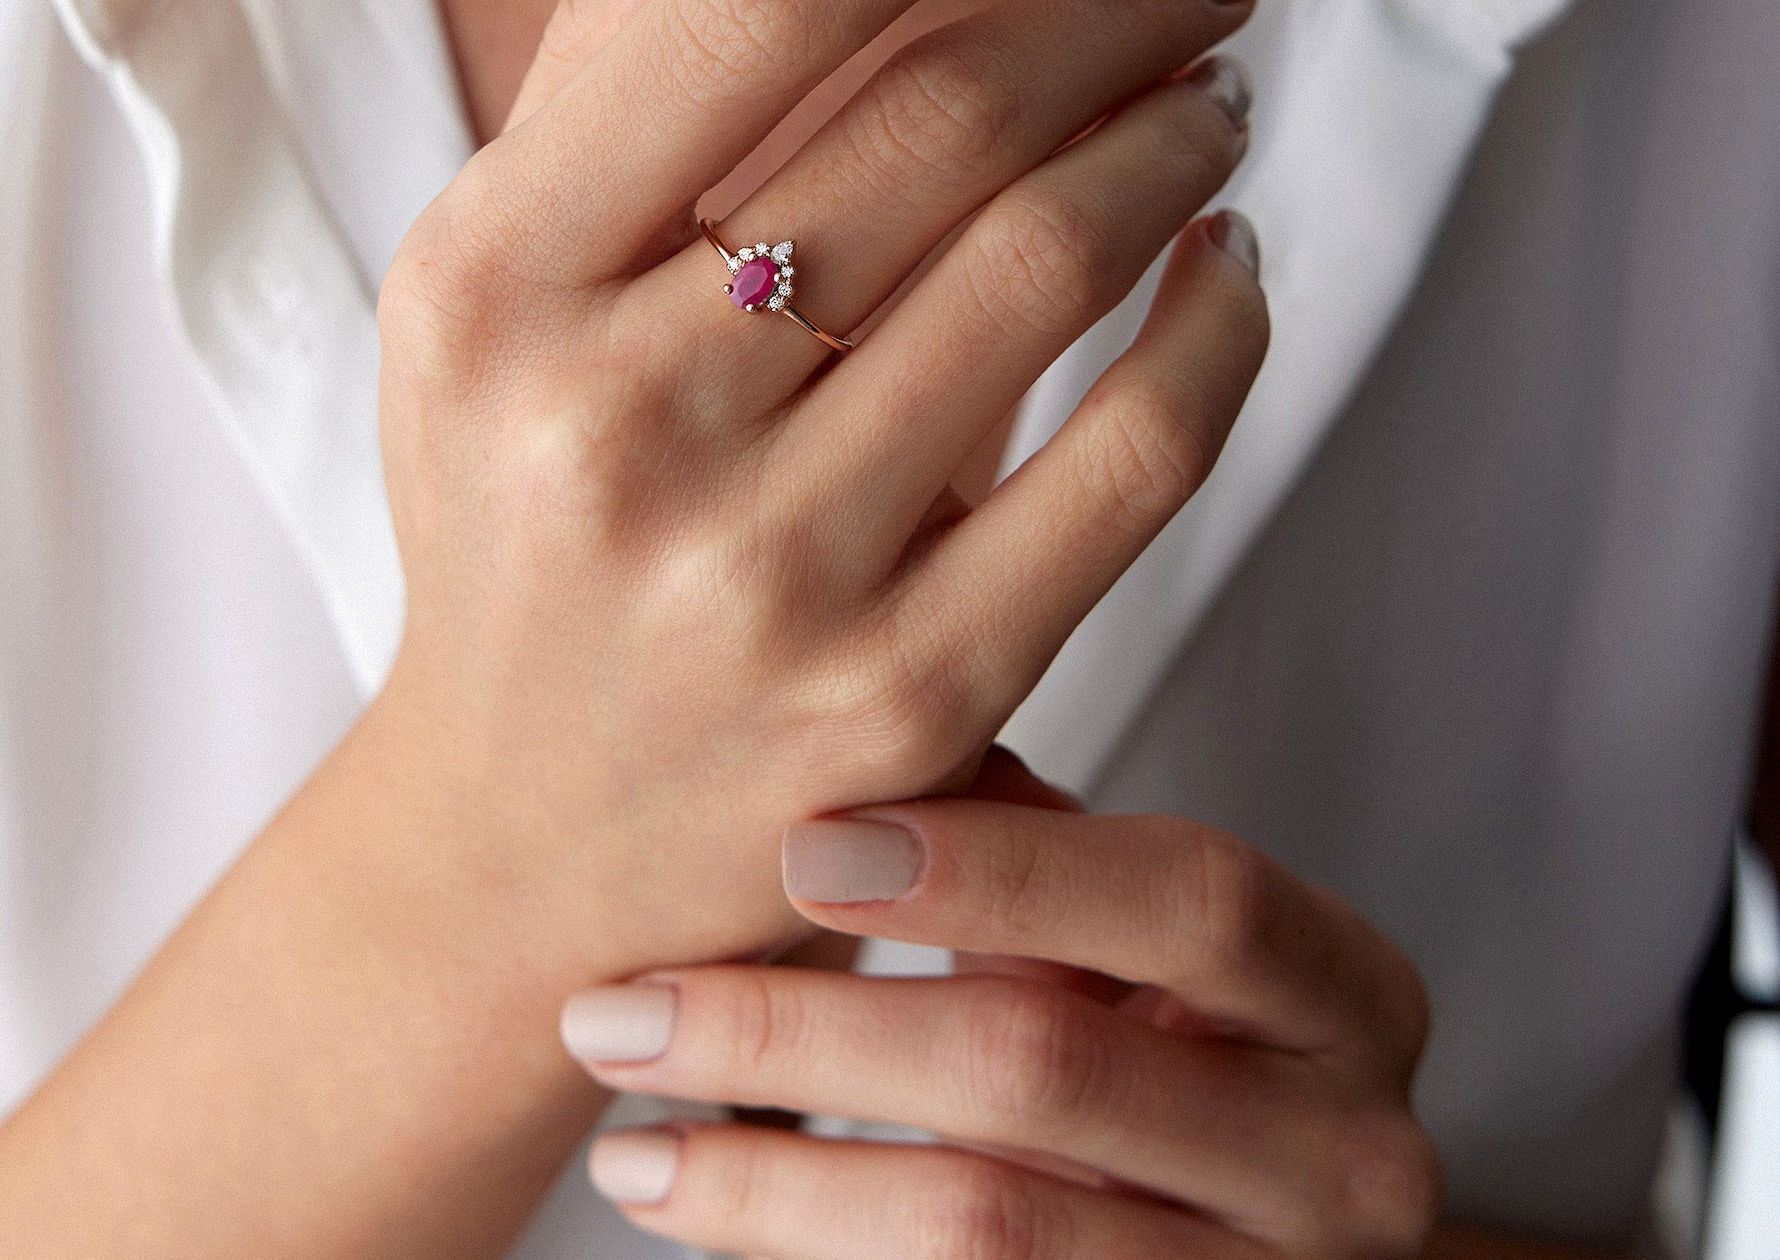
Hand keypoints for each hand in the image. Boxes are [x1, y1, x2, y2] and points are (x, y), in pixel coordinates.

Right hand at [373, 0, 1270, 974]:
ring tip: (1217, 91)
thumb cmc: (511, 509)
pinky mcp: (912, 692)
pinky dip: (1220, 328)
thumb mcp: (488, 284)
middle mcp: (618, 420)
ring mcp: (773, 571)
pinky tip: (1233, 260)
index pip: (758, 10)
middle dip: (1114, 5)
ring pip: (1049, 266)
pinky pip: (1134, 462)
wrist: (526, 837)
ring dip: (1177, 136)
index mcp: (494, 283)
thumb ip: (605, 63)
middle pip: (936, 124)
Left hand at [564, 749, 1441, 1256]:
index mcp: (1341, 993)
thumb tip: (856, 755)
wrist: (1274, 1247)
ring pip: (981, 1229)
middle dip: (811, 1033)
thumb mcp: (1151, 937)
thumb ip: (1036, 840)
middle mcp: (1334, 1154)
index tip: (807, 845)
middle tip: (631, 1001)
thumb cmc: (1193, 1050)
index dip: (1000, 867)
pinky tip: (691, 1193)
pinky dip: (795, 1248)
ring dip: (769, 1177)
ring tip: (625, 1126)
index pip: (1195, 900)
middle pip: (1050, 1073)